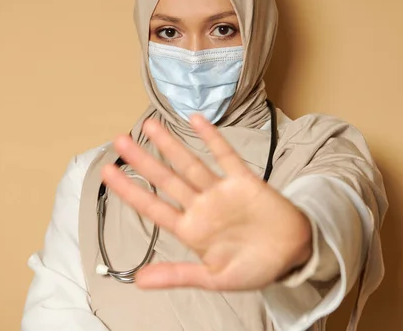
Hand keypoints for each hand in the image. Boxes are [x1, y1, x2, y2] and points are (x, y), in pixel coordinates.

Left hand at [102, 115, 311, 290]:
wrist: (294, 255)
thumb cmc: (255, 268)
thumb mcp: (214, 278)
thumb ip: (178, 275)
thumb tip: (138, 281)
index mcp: (192, 230)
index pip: (153, 207)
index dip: (130, 190)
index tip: (108, 172)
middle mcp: (202, 207)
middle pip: (166, 179)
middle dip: (142, 160)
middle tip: (120, 140)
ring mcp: (221, 191)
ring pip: (190, 163)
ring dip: (170, 145)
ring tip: (149, 125)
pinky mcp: (244, 181)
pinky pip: (225, 155)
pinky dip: (212, 138)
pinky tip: (196, 120)